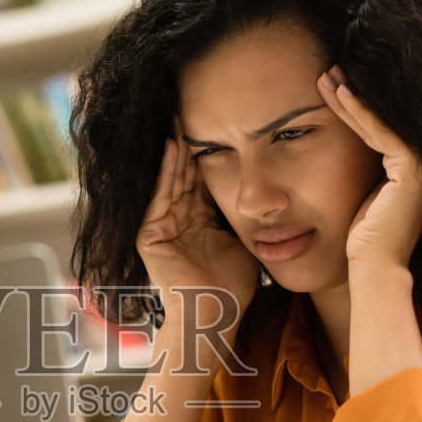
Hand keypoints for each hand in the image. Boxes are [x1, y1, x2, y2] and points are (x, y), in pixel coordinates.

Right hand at [135, 120, 260, 325]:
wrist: (216, 316)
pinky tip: (174, 146)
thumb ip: (248, 215)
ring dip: (177, 148)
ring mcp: (160, 227)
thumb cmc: (234, 286)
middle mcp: (176, 219)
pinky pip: (159, 196)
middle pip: (184, 172)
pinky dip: (166, 171)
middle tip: (194, 105)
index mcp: (197, 219)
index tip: (220, 120)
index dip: (211, 149)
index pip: (202, 176)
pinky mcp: (149, 236)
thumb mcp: (244, 239)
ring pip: (171, 179)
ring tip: (182, 116)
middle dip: (191, 140)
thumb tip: (272, 191)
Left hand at [316, 66, 421, 274]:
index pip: (382, 123)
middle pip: (384, 116)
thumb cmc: (362, 237)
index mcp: (414, 166)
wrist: (373, 266)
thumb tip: (339, 139)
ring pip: (381, 119)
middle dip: (355, 91)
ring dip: (352, 95)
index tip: (331, 83)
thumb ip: (359, 164)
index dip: (356, 102)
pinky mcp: (413, 169)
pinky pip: (381, 131)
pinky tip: (339, 94)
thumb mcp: (359, 190)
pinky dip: (359, 112)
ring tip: (326, 75)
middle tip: (328, 69)